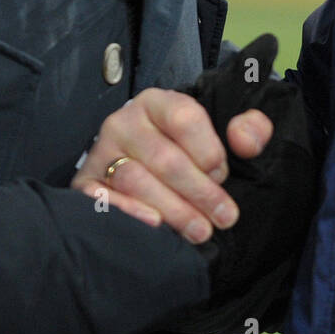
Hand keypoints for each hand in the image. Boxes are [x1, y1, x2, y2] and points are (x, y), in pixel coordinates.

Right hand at [71, 88, 272, 242]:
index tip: (223, 175)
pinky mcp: (84, 183)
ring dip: (173, 210)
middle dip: (200, 192)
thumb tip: (246, 141)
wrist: (146, 170)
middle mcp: (124, 121)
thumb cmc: (191, 153)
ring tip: (200, 231)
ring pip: (137, 180)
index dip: (209, 151)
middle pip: (164, 157)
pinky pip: (102, 198)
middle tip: (224, 218)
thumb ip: (249, 129)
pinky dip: (129, 212)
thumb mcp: (223, 134)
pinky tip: (155, 225)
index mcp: (158, 102)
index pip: (184, 118)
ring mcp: (101, 152)